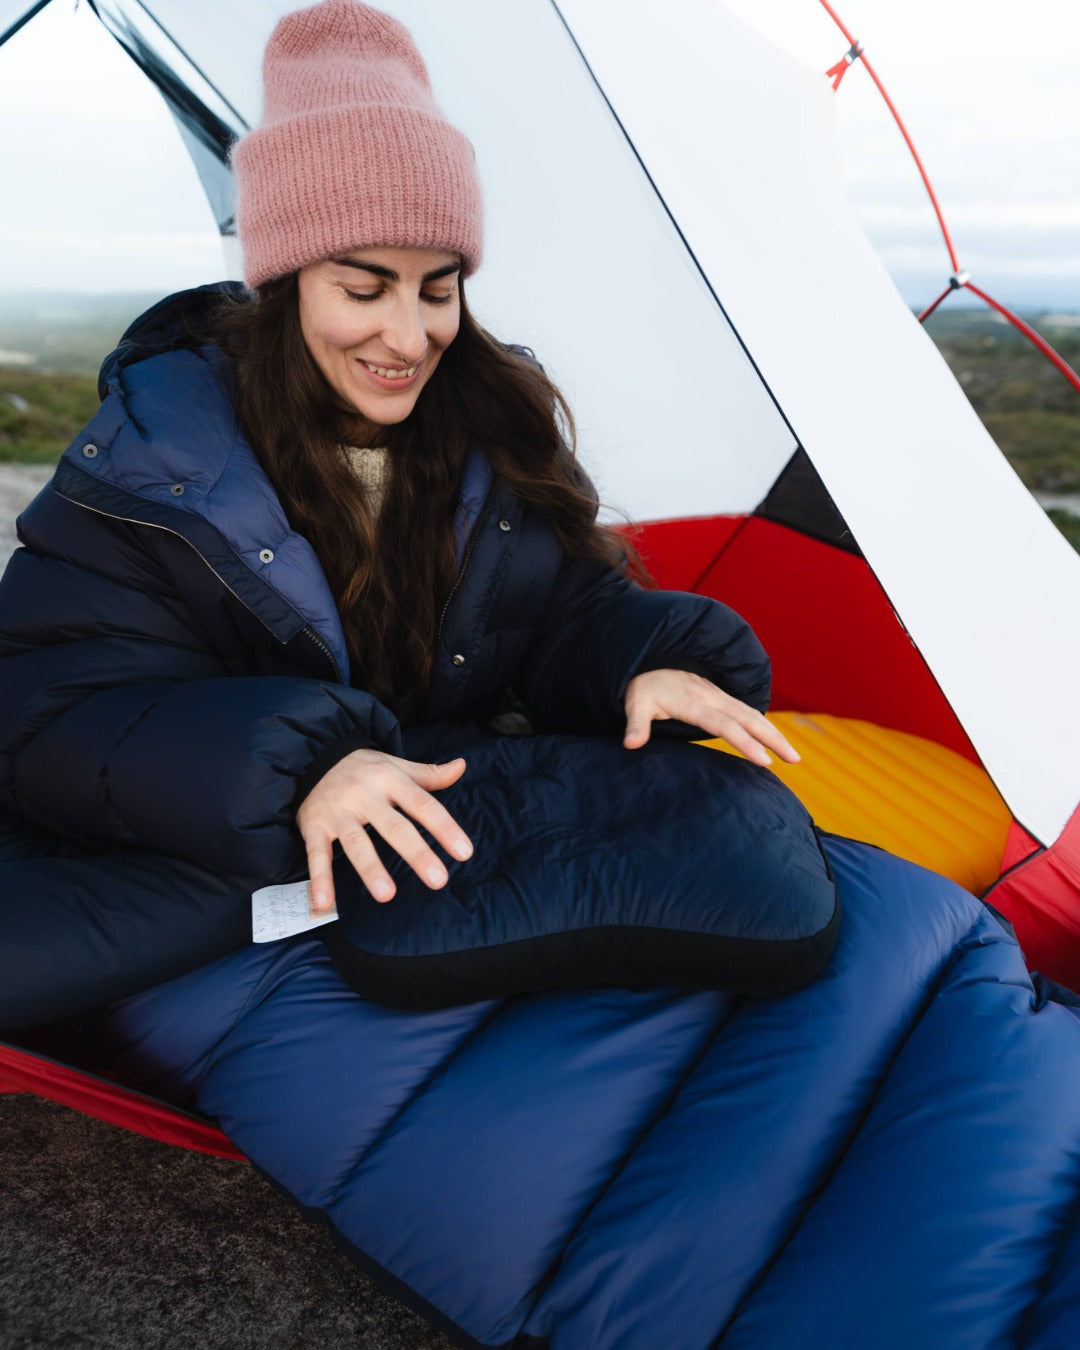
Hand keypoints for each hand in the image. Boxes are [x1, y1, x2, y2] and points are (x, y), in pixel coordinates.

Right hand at [296, 750, 472, 912]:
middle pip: (394, 826)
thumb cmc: (362, 768)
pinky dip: (320, 879)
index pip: (423, 805)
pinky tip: (325, 903)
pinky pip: (317, 855)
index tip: (465, 852)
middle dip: (417, 853)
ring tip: (387, 895)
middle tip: (439, 880)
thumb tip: (462, 766)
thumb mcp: (395, 765)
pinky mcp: (314, 826)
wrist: (311, 757)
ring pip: (357, 842)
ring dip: (371, 869)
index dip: (445, 828)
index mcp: (389, 779)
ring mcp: (338, 812)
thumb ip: (428, 774)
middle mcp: (364, 795)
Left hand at [623, 669, 798, 766]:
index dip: (745, 743)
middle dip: (774, 739)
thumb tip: (630, 745)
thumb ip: (636, 725)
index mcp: (694, 703)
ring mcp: (720, 696)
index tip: (763, 760)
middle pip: (749, 719)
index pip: (724, 726)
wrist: (651, 661)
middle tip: (795, 760)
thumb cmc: (643, 687)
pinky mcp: (722, 697)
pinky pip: (748, 711)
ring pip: (754, 715)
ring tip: (794, 756)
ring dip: (775, 734)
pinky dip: (765, 725)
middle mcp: (713, 698)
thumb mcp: (634, 704)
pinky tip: (776, 739)